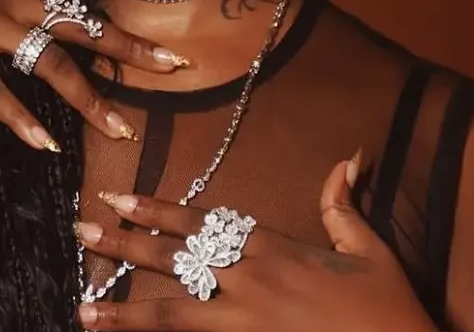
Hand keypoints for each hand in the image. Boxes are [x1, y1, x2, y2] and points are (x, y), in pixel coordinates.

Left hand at [75, 154, 438, 331]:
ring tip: (83, 307)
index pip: (203, 223)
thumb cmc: (391, 307)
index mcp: (275, 249)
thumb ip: (343, 205)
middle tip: (83, 232)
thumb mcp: (369, 249)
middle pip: (176, 259)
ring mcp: (248, 322)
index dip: (158, 210)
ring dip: (124, 310)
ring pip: (174, 312)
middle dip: (125, 245)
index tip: (121, 198)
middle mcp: (252, 281)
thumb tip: (349, 158)